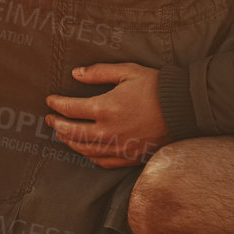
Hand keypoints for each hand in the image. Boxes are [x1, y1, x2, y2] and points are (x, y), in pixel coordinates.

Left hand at [45, 62, 169, 168]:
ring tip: (61, 134)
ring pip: (84, 149)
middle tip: (49, 119)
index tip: (49, 100)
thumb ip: (99, 72)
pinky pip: (102, 162)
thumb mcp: (127, 71)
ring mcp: (118, 147)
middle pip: (72, 132)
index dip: (56, 104)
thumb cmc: (156, 86)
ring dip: (69, 141)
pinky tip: (85, 150)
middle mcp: (108, 131)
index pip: (70, 109)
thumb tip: (76, 74)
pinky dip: (89, 156)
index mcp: (105, 108)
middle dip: (57, 124)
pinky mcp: (129, 157)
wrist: (184, 108)